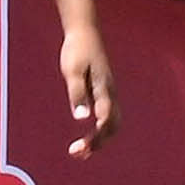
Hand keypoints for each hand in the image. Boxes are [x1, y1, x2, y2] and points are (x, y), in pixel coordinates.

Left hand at [54, 20, 117, 154]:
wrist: (84, 31)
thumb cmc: (77, 49)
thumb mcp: (72, 70)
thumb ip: (77, 93)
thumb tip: (81, 118)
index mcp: (103, 88)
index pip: (105, 118)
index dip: (95, 136)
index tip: (80, 148)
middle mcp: (110, 92)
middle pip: (112, 124)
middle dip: (98, 142)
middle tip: (78, 153)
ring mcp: (109, 91)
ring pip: (112, 121)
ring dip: (100, 138)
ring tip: (81, 150)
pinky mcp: (104, 90)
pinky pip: (107, 114)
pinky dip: (100, 128)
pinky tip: (87, 133)